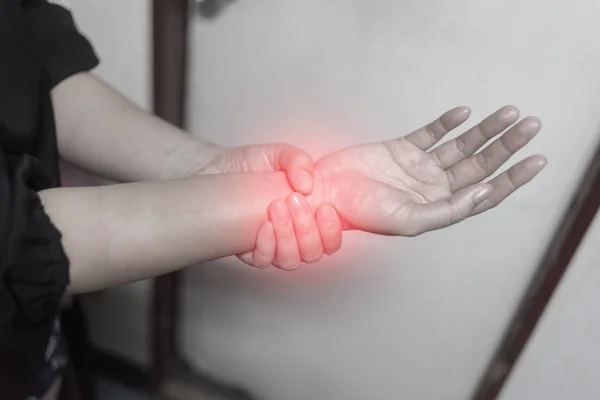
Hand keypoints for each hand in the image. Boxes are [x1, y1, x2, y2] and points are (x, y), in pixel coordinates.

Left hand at [197, 143, 343, 267]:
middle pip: (313, 253)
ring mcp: (273, 245)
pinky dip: (267, 246)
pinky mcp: (249, 249)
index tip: (324, 208)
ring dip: (287, 236)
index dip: (332, 232)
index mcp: (310, 217)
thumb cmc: (253, 163)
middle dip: (307, 229)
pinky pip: (263, 261)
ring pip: (290, 260)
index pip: (330, 241)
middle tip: (295, 200)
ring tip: (276, 207)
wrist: (217, 166)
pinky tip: (264, 226)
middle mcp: (294, 236)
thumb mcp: (281, 154)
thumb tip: (307, 184)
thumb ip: (299, 162)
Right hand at [312, 106, 546, 235]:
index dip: (513, 178)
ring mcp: (418, 167)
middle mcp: (433, 187)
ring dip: (485, 130)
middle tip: (532, 125)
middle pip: (479, 164)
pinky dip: (446, 122)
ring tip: (509, 113)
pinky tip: (464, 112)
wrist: (326, 193)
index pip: (485, 193)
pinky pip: (429, 133)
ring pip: (460, 145)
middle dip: (507, 146)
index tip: (537, 161)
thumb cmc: (361, 213)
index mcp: (438, 207)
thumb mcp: (408, 220)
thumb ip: (448, 210)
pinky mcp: (400, 149)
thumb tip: (484, 193)